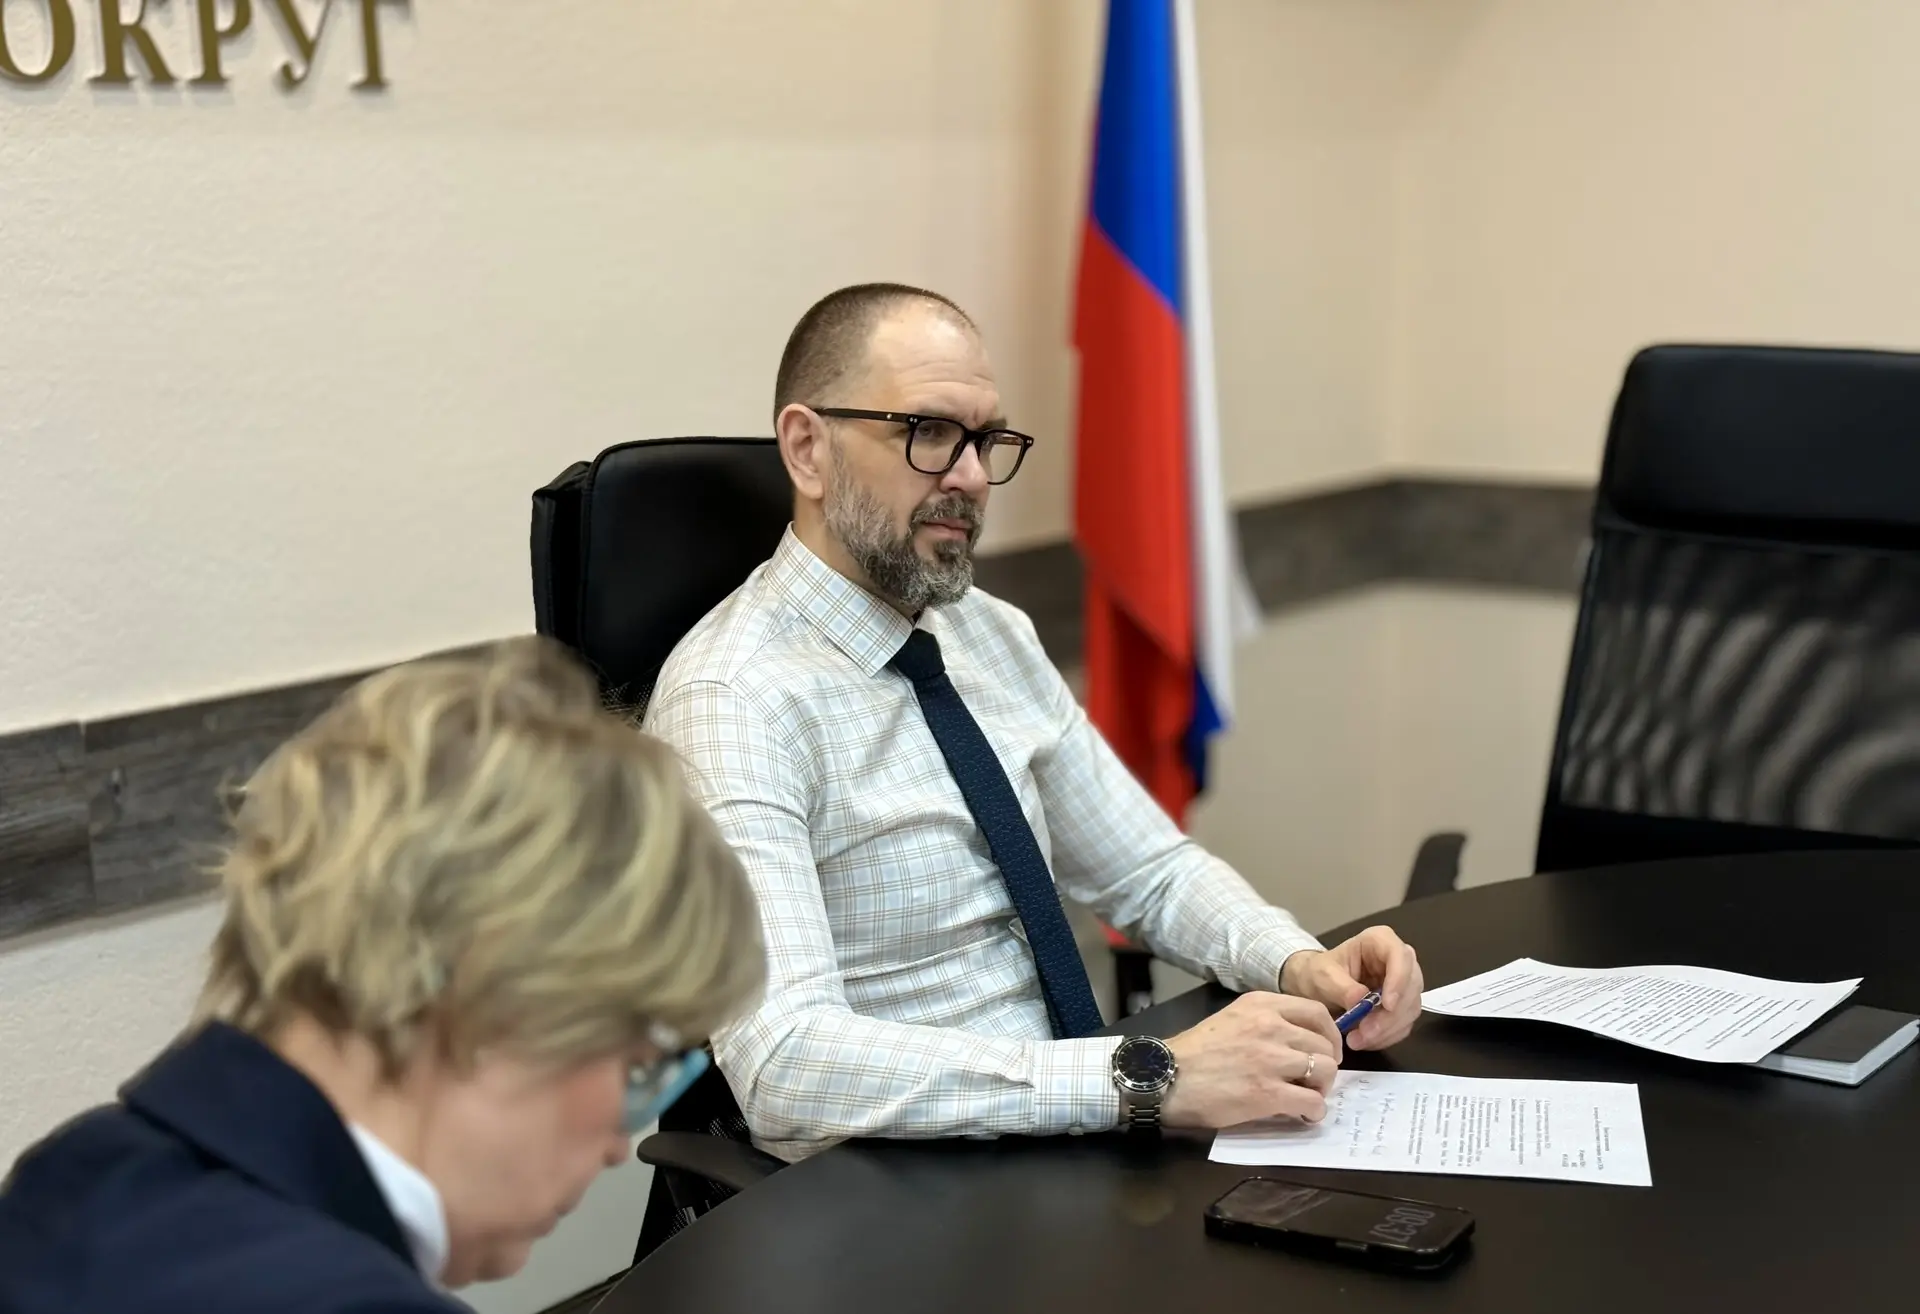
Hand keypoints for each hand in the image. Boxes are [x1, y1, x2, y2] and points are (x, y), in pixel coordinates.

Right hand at [1160, 992, 1342, 1129]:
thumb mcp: (1231, 1020)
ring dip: (1322, 1087)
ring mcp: (1271, 1059)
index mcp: (1261, 1005)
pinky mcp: (1268, 1092)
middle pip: (1324, 1044)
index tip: (1326, 1050)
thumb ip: (1265, 1024)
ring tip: (1307, 1096)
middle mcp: (1270, 1026)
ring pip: (1325, 1071)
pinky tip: (1302, 1115)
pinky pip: (1313, 1101)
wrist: (1165, 1077)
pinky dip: (1314, 1111)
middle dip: (1326, 1065)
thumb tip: (1297, 1044)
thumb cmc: (1195, 1052)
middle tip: (1313, 1080)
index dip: (1329, 1034)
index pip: (1317, 1012)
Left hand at [1281, 926, 1422, 1050]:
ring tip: (1357, 1039)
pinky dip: (1386, 1036)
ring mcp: (1402, 984)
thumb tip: (1361, 1000)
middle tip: (1366, 1032)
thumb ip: (1341, 987)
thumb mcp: (1322, 976)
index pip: (1401, 956)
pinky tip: (1365, 1040)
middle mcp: (1398, 960)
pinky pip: (1403, 1024)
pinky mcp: (1401, 1006)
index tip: (1387, 1005)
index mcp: (1380, 941)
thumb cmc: (1318, 973)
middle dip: (1390, 1015)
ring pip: (1409, 1009)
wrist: (1313, 987)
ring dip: (1387, 1029)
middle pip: (1410, 987)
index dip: (1399, 981)